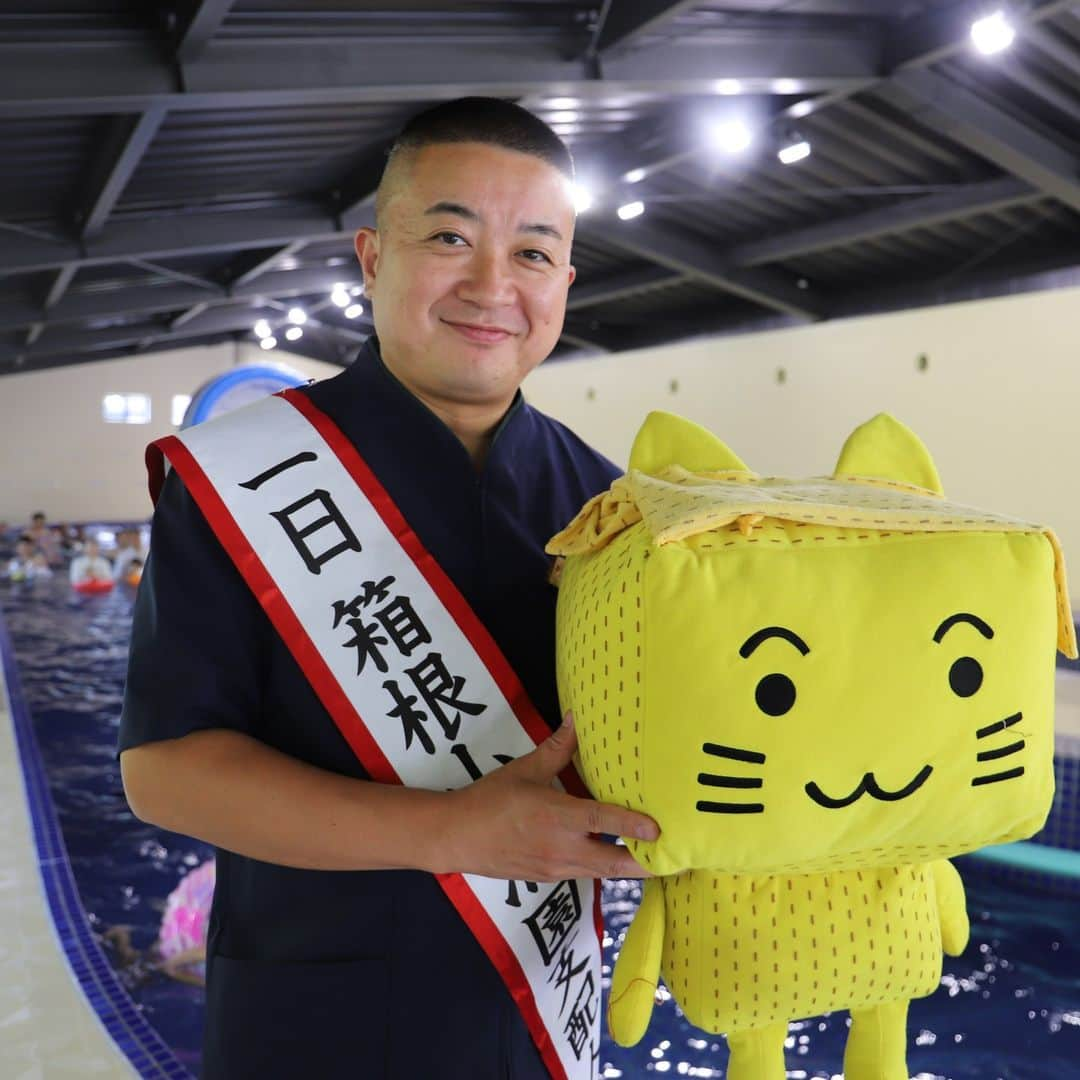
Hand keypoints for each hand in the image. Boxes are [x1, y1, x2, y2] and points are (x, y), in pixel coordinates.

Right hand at [437, 712, 659, 881]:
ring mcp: (557, 868)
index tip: (660, 829)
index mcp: (558, 818)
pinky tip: (612, 854)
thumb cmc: (490, 801)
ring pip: (603, 872)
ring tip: (654, 855)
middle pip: (616, 864)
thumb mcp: (525, 770)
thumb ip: (557, 748)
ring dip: (628, 865)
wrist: (457, 837)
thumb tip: (576, 719)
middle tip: (675, 854)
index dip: (634, 826)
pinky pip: (585, 875)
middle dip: (647, 863)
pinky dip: (603, 867)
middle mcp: (563, 849)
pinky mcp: (550, 878)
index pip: (604, 821)